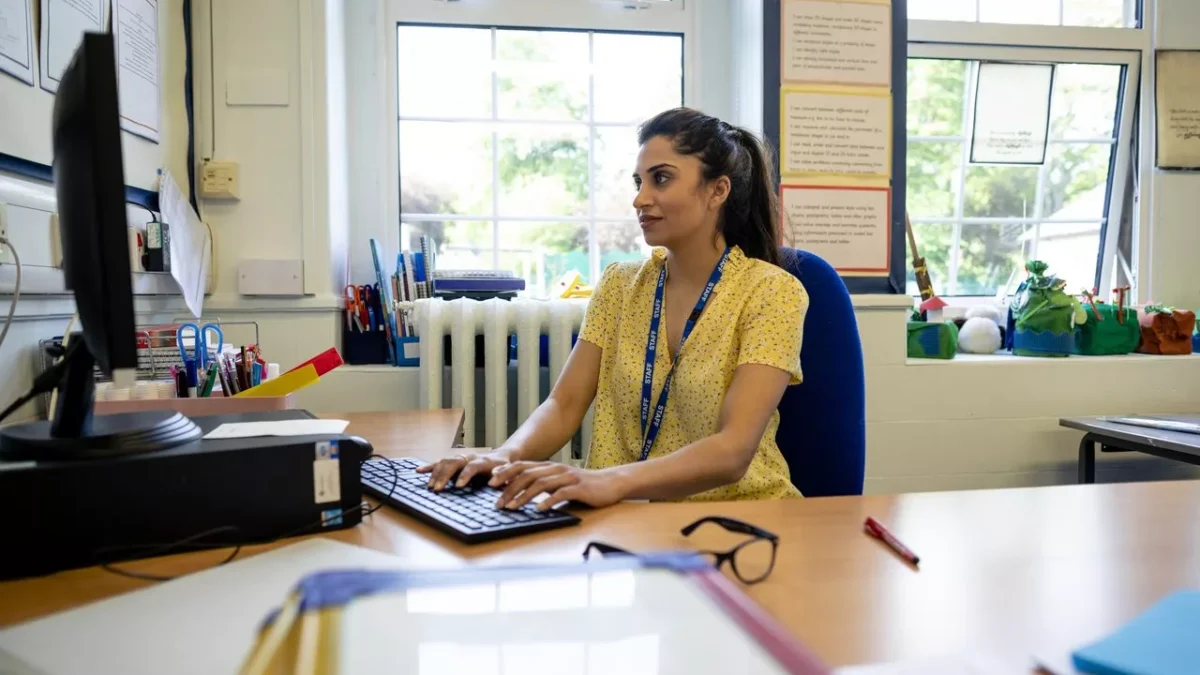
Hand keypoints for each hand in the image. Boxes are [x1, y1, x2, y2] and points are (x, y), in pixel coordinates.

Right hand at [415, 450, 512, 490]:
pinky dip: (429, 467)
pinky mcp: (454, 461)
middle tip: (438, 489)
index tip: (459, 485)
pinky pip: (439, 462)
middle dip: (445, 476)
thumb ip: (503, 476)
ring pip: (445, 462)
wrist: (501, 456)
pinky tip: (418, 471)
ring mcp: (460, 458)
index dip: (465, 475)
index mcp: (483, 461)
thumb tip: (495, 479)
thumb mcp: (509, 472)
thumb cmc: (505, 468)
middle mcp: (469, 457)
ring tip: (430, 487)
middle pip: (454, 463)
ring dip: (436, 473)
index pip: (472, 466)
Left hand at [489, 461, 626, 511]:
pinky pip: (560, 494)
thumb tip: (520, 493)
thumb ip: (543, 484)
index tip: (491, 483)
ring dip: (523, 496)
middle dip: (509, 488)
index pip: (522, 466)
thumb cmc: (583, 486)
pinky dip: (547, 501)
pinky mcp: (579, 488)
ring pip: (540, 484)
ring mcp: (568, 477)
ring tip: (512, 508)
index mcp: (549, 467)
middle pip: (527, 475)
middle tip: (497, 502)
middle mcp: (556, 469)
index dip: (506, 473)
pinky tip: (539, 510)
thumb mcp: (560, 482)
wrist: (610, 483)